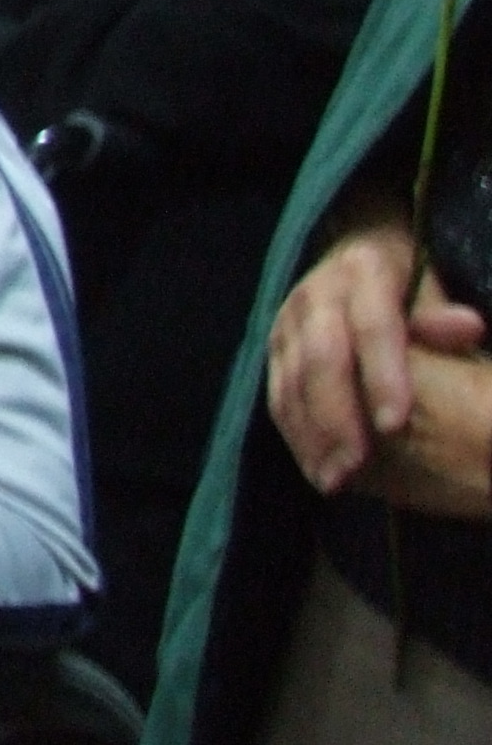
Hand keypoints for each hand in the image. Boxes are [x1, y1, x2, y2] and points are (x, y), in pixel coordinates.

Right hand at [270, 219, 489, 497]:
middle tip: (354, 466)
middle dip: (337, 416)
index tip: (395, 425)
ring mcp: (287, 323)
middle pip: (321, 359)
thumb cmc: (409, 290)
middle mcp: (315, 295)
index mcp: (362, 271)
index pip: (371, 326)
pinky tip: (316, 469)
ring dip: (311, 435)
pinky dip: (295, 435)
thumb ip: (442, 317)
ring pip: (292, 381)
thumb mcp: (432, 291)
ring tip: (334, 481)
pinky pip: (278, 395)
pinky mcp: (274, 350)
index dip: (381, 376)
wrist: (356, 263)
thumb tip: (469, 327)